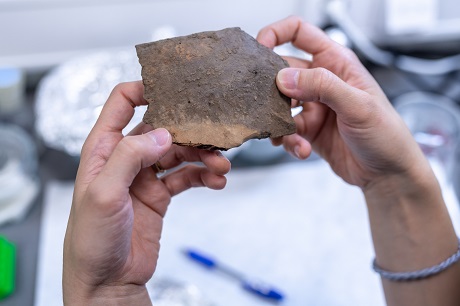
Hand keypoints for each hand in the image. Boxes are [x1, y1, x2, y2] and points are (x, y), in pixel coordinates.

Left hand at [63, 81, 230, 304]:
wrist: (108, 280)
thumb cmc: (92, 239)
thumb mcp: (104, 194)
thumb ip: (128, 157)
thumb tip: (161, 133)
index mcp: (104, 148)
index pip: (122, 102)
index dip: (146, 89)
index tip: (176, 88)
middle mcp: (126, 157)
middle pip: (163, 128)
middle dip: (189, 130)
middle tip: (214, 137)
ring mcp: (145, 176)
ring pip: (179, 153)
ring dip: (203, 156)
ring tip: (222, 167)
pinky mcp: (160, 194)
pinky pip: (187, 177)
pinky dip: (203, 177)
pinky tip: (217, 182)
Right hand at [257, 16, 428, 189]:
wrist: (388, 174)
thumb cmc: (386, 135)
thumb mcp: (358, 105)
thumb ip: (322, 86)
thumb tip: (284, 78)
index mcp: (336, 63)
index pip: (300, 33)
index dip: (276, 34)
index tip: (259, 48)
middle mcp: (322, 82)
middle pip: (282, 72)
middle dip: (271, 89)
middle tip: (266, 104)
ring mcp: (313, 106)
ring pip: (279, 105)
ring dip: (278, 122)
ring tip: (290, 135)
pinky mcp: (308, 130)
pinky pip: (286, 131)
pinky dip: (289, 141)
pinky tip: (302, 149)